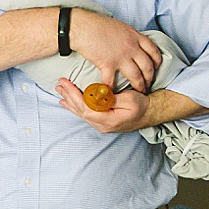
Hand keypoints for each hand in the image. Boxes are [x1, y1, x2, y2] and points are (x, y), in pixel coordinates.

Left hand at [54, 84, 208, 134]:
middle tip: (59, 84)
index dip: (73, 95)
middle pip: (79, 110)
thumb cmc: (142, 105)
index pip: (84, 108)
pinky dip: (75, 106)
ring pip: (80, 113)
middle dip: (68, 96)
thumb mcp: (130, 99)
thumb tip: (96, 94)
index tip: (66, 84)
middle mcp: (102, 125)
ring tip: (60, 91)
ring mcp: (101, 125)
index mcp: (108, 120)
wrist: (150, 114)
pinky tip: (66, 102)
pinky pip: (85, 113)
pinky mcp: (101, 121)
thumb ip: (112, 98)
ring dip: (70, 100)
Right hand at [69, 11, 161, 93]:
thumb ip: (128, 36)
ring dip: (139, 85)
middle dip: (150, 77)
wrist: (83, 27)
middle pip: (147, 66)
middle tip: (148, 83)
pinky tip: (112, 93)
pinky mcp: (108, 64)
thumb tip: (130, 42)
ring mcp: (121, 57)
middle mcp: (131, 47)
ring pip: (136, 76)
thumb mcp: (120, 26)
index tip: (156, 67)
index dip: (157, 61)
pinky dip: (112, 89)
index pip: (153, 50)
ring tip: (139, 91)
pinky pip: (112, 80)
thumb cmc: (97, 24)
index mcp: (135, 36)